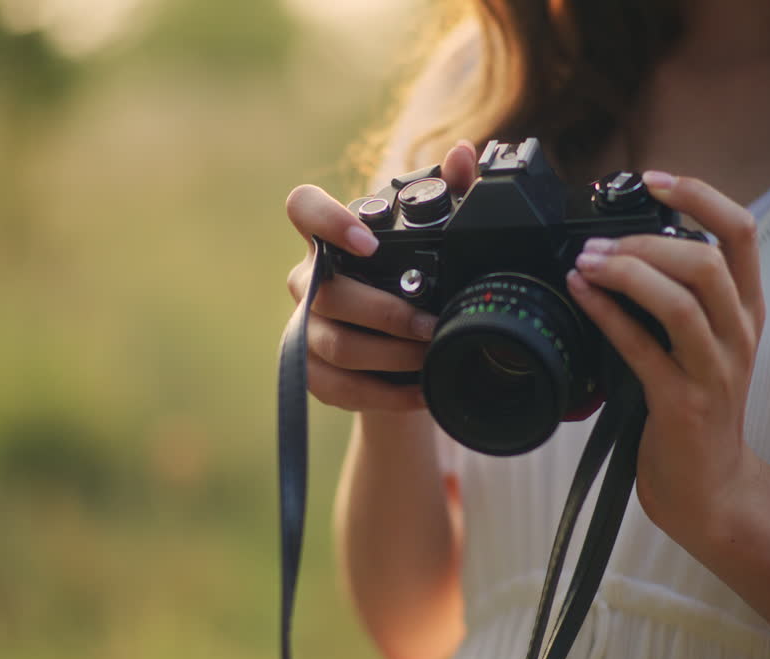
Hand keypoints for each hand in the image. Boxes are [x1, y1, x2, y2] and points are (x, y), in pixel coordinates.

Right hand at [285, 140, 478, 411]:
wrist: (401, 363)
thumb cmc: (415, 290)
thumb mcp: (436, 246)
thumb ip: (453, 195)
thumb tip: (466, 154)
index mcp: (330, 239)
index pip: (303, 208)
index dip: (327, 221)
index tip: (368, 244)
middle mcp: (307, 281)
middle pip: (330, 294)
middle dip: (387, 313)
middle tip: (433, 324)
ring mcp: (304, 328)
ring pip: (337, 345)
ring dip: (392, 354)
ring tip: (432, 354)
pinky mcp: (313, 374)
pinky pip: (342, 387)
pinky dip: (388, 393)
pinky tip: (421, 390)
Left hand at [565, 171, 766, 535]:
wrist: (711, 489)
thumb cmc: (695, 410)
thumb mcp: (700, 345)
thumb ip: (678, 299)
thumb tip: (622, 250)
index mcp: (746, 312)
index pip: (742, 232)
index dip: (700, 196)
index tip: (654, 179)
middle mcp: (738, 335)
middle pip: (706, 260)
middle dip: (646, 240)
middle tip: (596, 243)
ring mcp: (714, 370)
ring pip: (680, 300)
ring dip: (625, 272)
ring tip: (584, 264)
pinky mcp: (682, 403)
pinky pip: (642, 347)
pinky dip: (607, 314)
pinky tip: (581, 295)